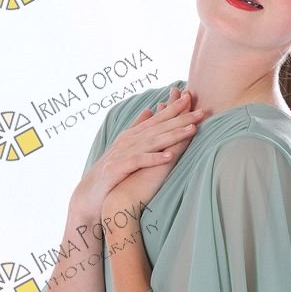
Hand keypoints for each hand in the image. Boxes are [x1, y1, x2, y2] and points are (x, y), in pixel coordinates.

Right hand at [86, 87, 204, 215]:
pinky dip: (154, 158)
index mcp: (131, 135)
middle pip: (159, 127)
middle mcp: (128, 141)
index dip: (174, 108)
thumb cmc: (110, 172)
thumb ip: (137, 128)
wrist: (88, 194)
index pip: (157, 119)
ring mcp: (122, 153)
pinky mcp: (118, 168)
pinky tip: (169, 156)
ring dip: (173, 135)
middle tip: (201, 112)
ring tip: (191, 130)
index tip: (190, 97)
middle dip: (181, 118)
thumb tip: (150, 110)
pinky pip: (139, 162)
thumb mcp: (124, 147)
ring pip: (152, 142)